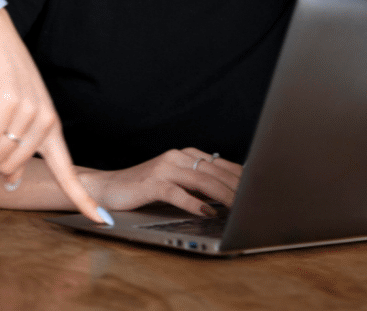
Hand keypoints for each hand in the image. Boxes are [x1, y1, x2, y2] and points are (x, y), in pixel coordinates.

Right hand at [0, 8, 106, 222]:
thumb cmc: (0, 80)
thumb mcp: (13, 117)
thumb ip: (15, 147)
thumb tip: (9, 180)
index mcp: (50, 128)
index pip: (68, 170)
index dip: (81, 197)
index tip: (101, 220)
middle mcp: (45, 122)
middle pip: (7, 169)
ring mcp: (30, 111)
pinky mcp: (10, 101)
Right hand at [81, 149, 242, 216]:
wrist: (107, 187)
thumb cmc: (144, 188)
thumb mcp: (175, 183)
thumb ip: (197, 184)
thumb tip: (228, 194)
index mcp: (185, 155)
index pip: (220, 164)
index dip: (240, 175)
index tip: (258, 187)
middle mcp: (177, 157)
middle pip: (214, 171)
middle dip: (237, 186)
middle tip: (254, 200)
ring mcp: (164, 168)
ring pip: (201, 180)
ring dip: (222, 194)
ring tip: (237, 206)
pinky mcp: (152, 183)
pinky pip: (177, 192)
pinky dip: (194, 202)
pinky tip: (207, 211)